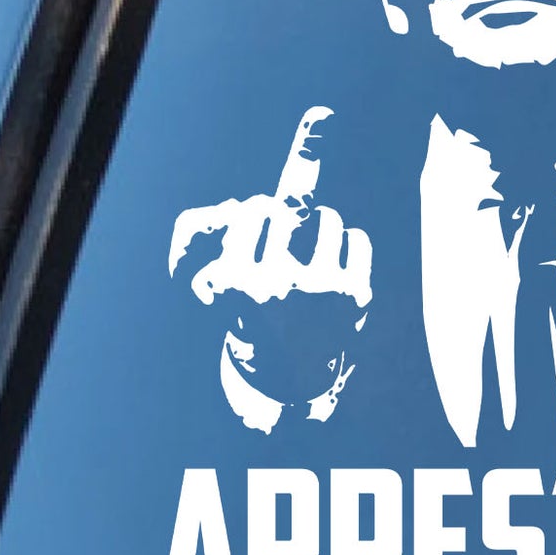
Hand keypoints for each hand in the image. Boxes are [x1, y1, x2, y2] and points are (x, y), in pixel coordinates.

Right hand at [168, 107, 372, 432]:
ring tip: (309, 264)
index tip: (293, 173)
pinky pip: (357, 237)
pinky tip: (334, 273)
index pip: (252, 212)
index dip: (265, 205)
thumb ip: (198, 231)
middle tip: (283, 247)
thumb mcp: (204, 277)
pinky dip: (347, 246)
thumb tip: (237, 201)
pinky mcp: (356, 297)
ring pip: (327, 218)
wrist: (285, 382)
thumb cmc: (242, 316)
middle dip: (282, 219)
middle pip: (286, 207)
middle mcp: (278, 288)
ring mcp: (322, 293)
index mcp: (235, 282)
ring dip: (316, 231)